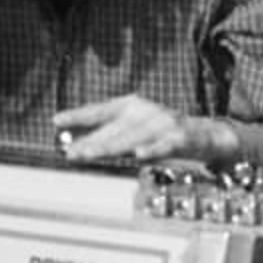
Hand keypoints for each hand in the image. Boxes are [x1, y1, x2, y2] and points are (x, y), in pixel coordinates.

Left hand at [54, 96, 240, 167]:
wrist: (205, 136)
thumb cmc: (163, 134)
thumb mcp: (133, 131)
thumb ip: (107, 136)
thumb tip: (76, 146)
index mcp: (132, 106)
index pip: (101, 110)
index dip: (79, 115)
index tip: (57, 121)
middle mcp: (145, 112)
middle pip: (113, 129)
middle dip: (90, 142)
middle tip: (70, 153)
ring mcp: (163, 124)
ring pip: (133, 138)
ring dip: (112, 148)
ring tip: (92, 155)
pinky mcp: (181, 138)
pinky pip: (163, 146)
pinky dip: (152, 150)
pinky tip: (138, 155)